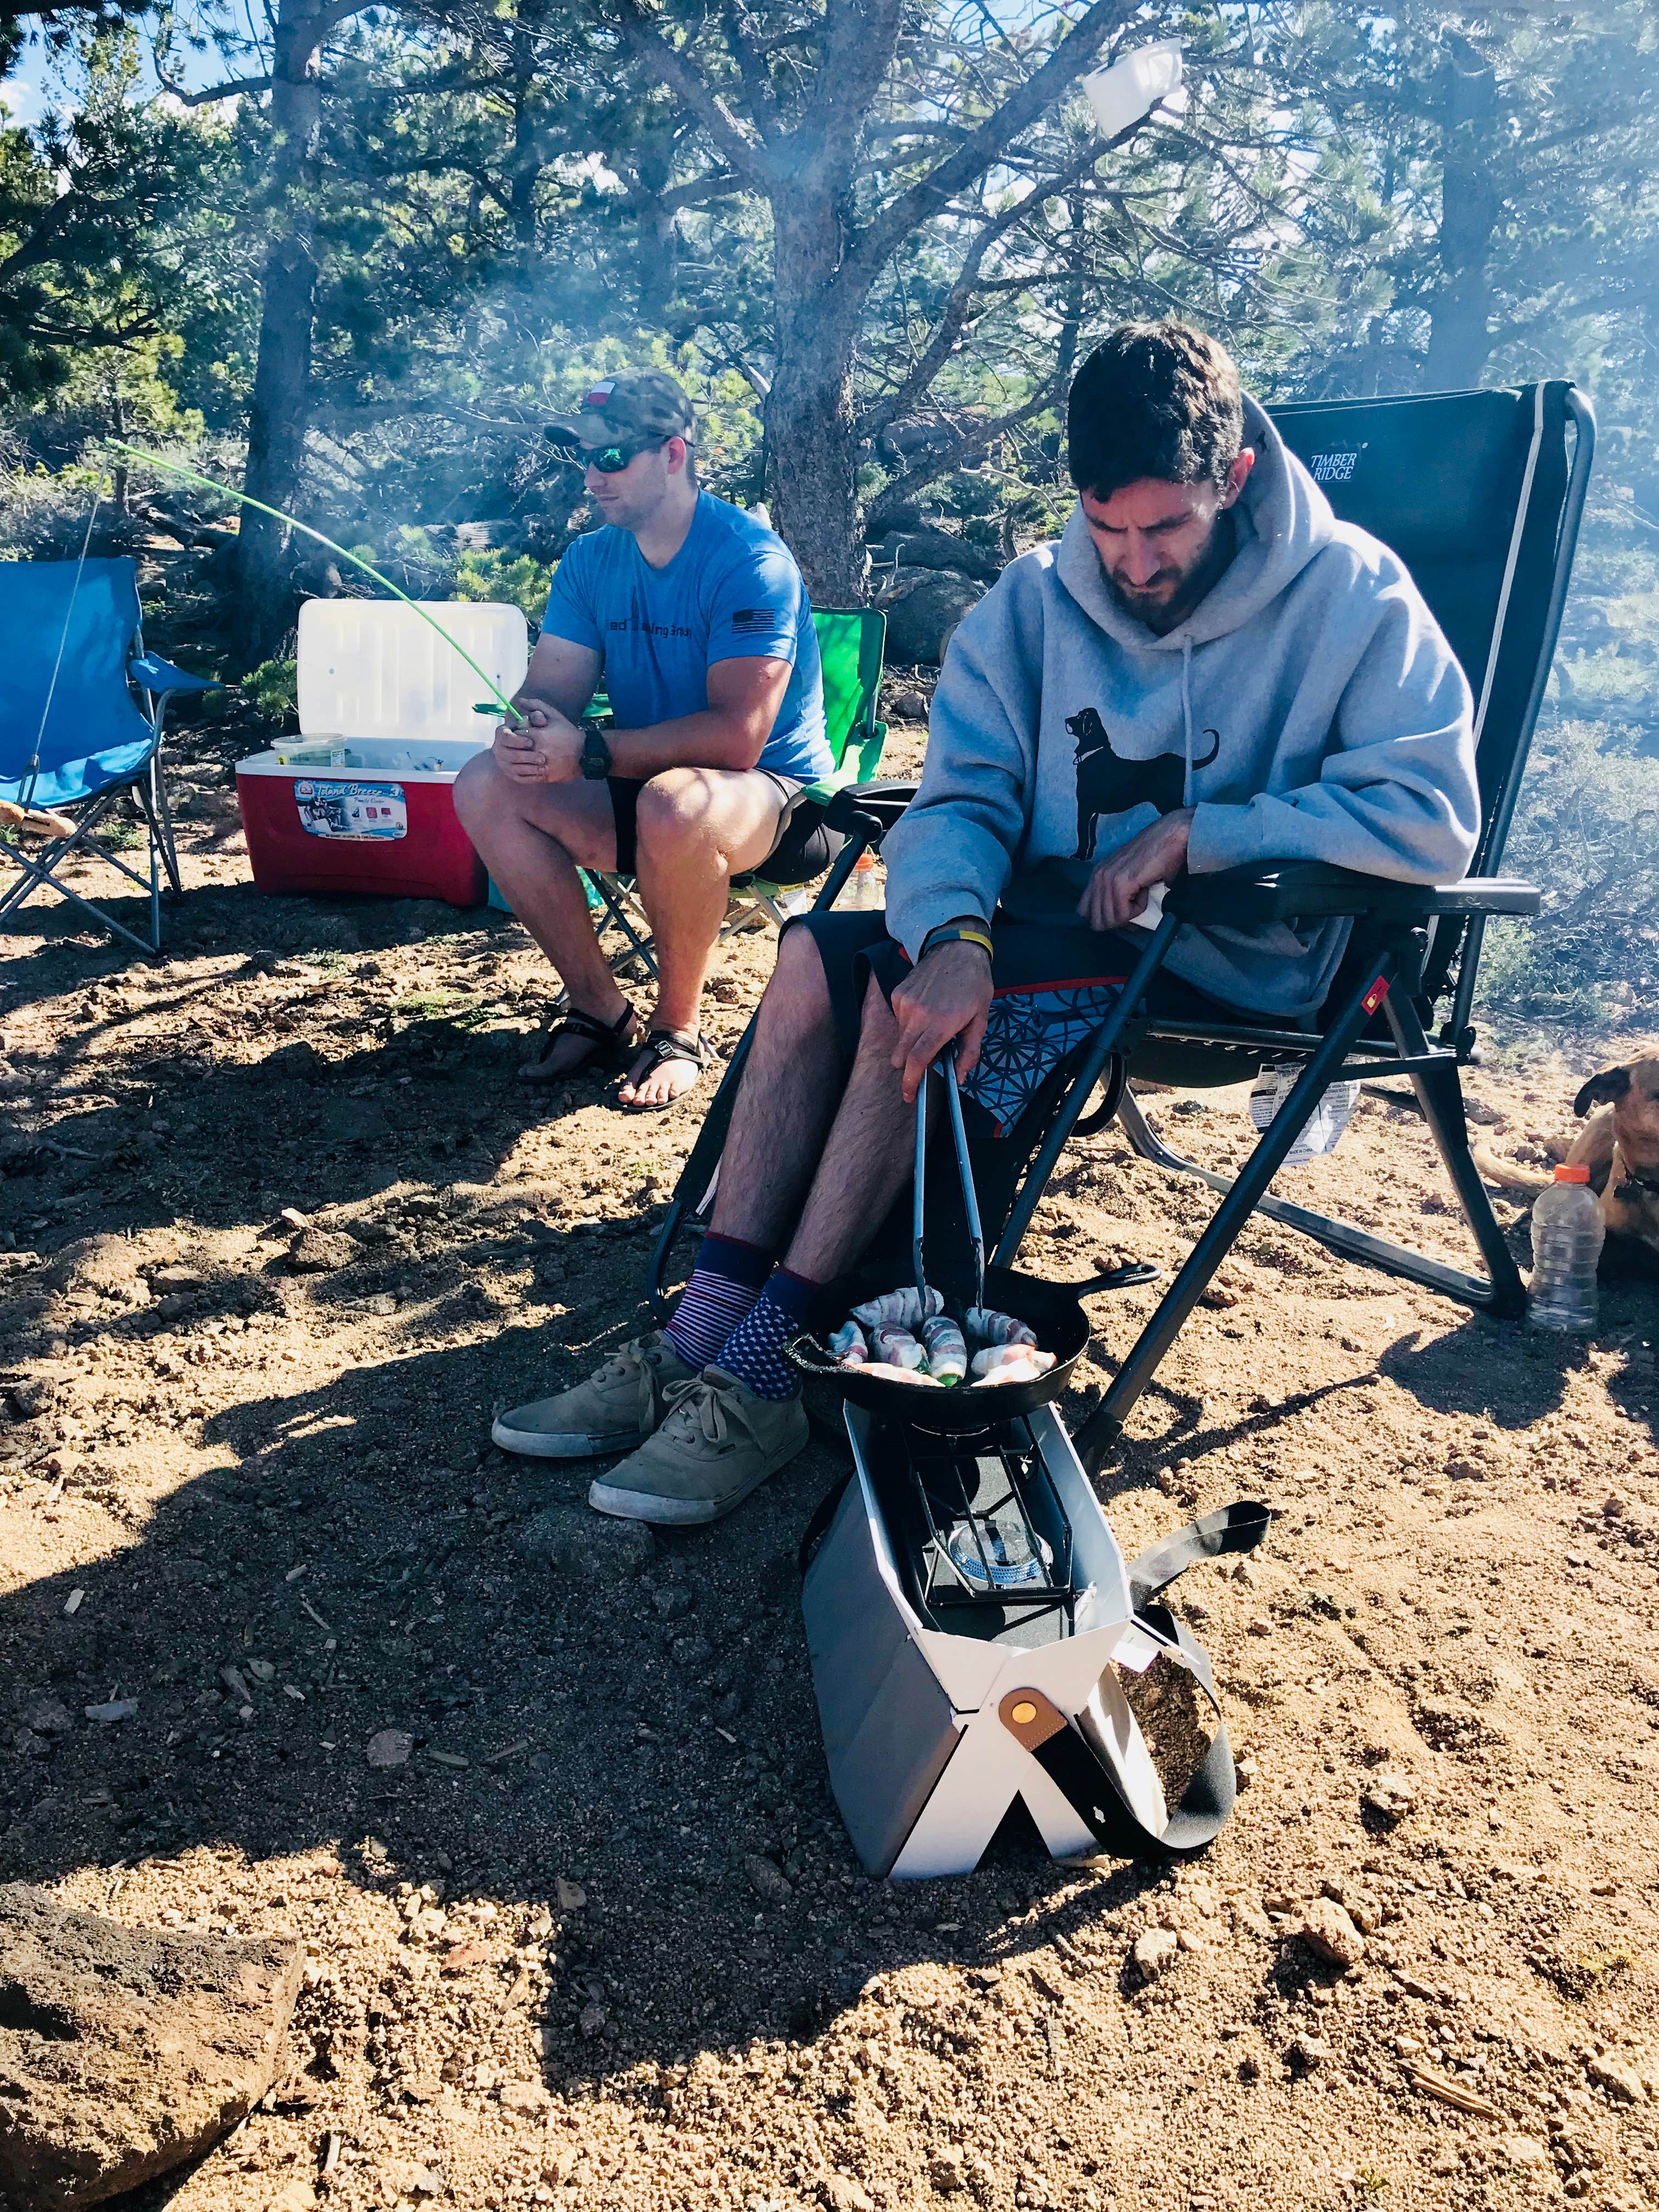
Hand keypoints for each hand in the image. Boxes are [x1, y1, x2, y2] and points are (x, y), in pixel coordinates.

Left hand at [495, 703, 581, 783]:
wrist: (585, 753)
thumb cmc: (568, 732)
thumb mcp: (554, 715)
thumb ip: (536, 705)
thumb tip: (520, 700)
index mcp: (538, 735)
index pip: (515, 735)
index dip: (516, 734)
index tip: (521, 734)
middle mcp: (538, 751)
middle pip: (515, 750)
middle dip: (517, 748)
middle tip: (521, 746)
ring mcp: (541, 765)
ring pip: (519, 765)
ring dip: (520, 761)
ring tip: (525, 756)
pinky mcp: (545, 776)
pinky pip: (527, 776)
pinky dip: (525, 772)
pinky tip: (530, 766)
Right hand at [890, 940, 993, 1104]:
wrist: (956, 948)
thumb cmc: (974, 984)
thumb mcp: (981, 1019)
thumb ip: (969, 1052)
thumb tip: (958, 1078)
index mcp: (941, 1023)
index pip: (917, 1061)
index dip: (911, 1083)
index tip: (909, 1096)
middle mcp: (917, 1014)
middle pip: (901, 1056)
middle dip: (908, 1068)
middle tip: (924, 1065)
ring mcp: (904, 1003)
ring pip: (900, 1039)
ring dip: (912, 1043)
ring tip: (932, 1027)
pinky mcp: (897, 994)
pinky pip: (899, 1020)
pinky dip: (909, 1024)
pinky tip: (926, 1010)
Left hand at [1077, 806, 1192, 930]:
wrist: (1172, 837)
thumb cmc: (1157, 857)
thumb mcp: (1130, 878)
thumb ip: (1119, 897)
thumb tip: (1123, 925)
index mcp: (1097, 875)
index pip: (1084, 912)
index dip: (1105, 920)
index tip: (1125, 914)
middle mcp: (1098, 876)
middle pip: (1096, 921)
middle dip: (1118, 922)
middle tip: (1136, 908)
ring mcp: (1107, 879)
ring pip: (1110, 920)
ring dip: (1130, 914)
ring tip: (1143, 893)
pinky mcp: (1121, 883)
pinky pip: (1123, 913)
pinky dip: (1139, 909)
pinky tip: (1146, 890)